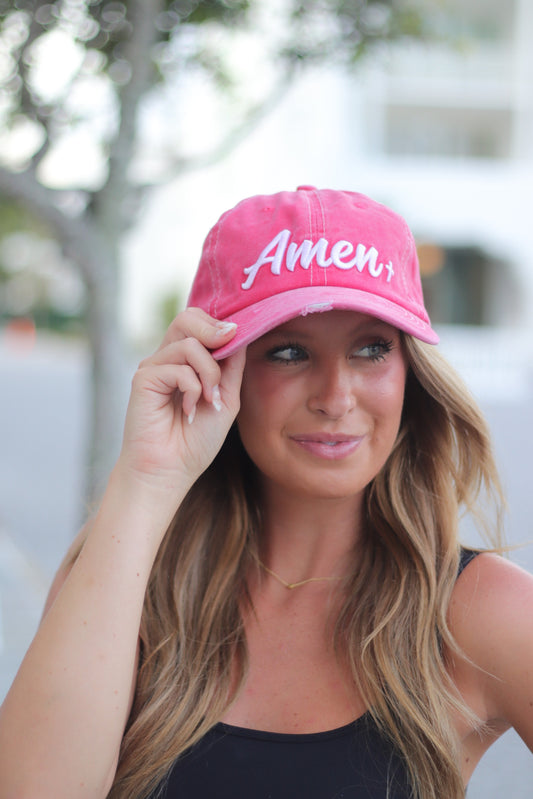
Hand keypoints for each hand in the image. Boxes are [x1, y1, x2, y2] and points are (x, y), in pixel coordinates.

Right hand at [118, 308, 245, 491]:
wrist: (172, 470)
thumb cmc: (196, 440)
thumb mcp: (226, 397)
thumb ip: (231, 365)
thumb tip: (236, 330)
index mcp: (185, 360)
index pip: (199, 322)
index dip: (219, 325)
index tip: (237, 337)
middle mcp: (167, 359)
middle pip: (187, 318)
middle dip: (213, 332)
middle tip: (225, 354)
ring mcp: (153, 366)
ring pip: (189, 344)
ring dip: (209, 374)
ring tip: (208, 400)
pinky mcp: (143, 378)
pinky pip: (178, 368)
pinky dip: (192, 390)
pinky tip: (188, 411)